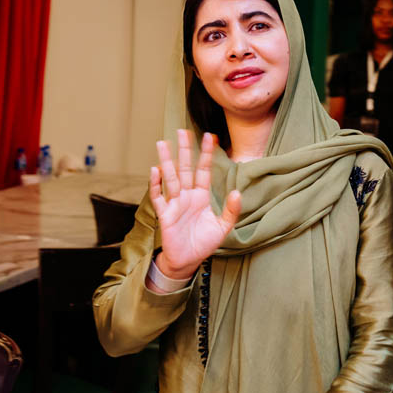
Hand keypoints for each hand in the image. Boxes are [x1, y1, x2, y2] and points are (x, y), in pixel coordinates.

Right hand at [150, 129, 240, 279]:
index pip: (203, 170)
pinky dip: (156, 184)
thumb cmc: (204, 243)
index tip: (210, 136)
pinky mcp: (164, 215)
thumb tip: (238, 192)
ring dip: (167, 161)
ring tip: (163, 143)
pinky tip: (154, 170)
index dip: (206, 154)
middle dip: (185, 150)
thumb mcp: (223, 227)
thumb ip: (231, 210)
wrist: (188, 261)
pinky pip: (158, 197)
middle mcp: (187, 196)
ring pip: (170, 178)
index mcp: (201, 196)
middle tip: (183, 130)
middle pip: (185, 168)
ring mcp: (174, 204)